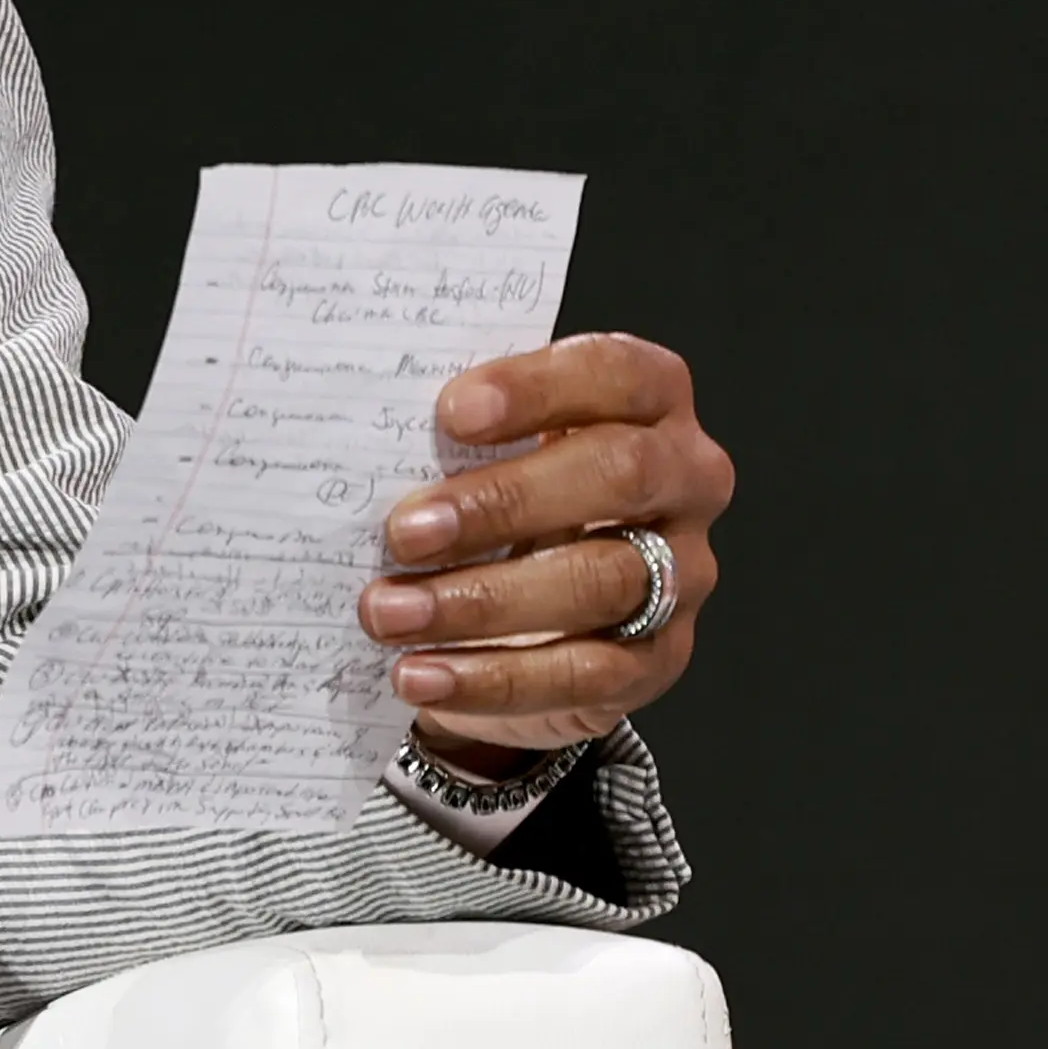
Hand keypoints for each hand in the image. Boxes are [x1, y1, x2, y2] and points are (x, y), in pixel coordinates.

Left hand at [355, 333, 731, 769]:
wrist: (535, 609)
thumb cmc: (503, 496)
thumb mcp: (489, 450)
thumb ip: (458, 437)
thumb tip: (363, 443)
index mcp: (649, 400)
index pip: (616, 371)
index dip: (538, 388)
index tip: (450, 413)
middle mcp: (685, 480)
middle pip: (619, 473)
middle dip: (503, 501)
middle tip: (404, 531)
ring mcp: (682, 572)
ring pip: (600, 581)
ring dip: (482, 601)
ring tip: (389, 613)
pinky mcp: (658, 657)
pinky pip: (583, 671)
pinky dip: (492, 677)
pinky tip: (421, 674)